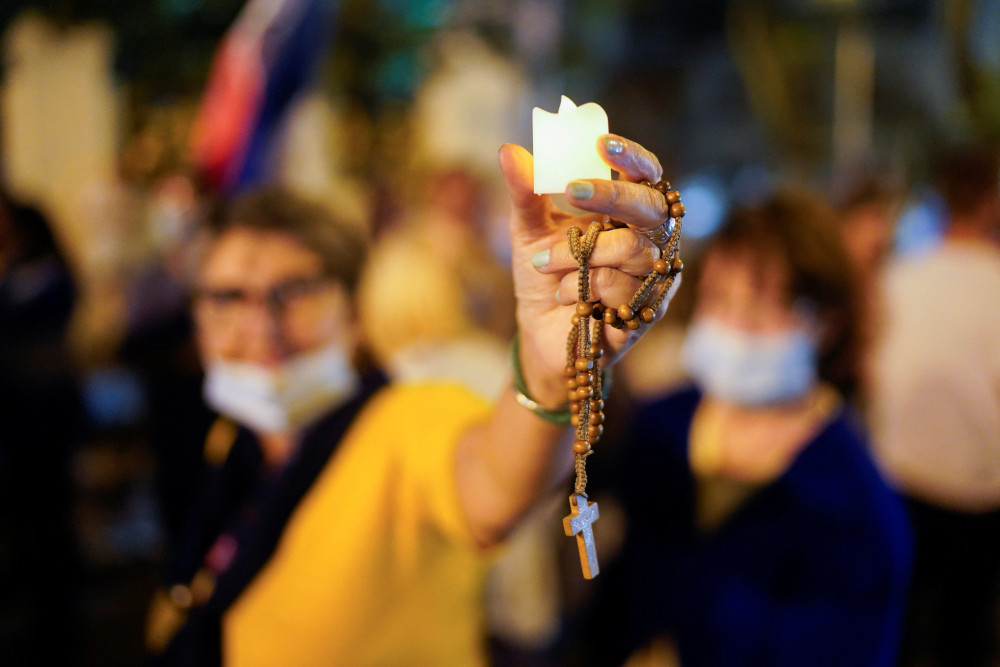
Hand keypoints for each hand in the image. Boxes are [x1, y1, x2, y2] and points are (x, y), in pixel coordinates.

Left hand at [498, 133, 681, 408]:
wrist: (539, 332)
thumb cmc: (541, 274)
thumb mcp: (526, 230)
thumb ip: (524, 192)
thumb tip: (508, 151)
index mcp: (624, 209)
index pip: (644, 173)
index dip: (632, 156)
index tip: (602, 145)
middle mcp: (647, 237)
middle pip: (651, 205)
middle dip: (612, 195)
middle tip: (572, 191)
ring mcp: (652, 274)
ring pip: (632, 249)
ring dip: (580, 254)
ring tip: (543, 264)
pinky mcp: (647, 309)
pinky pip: (621, 288)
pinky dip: (582, 289)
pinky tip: (563, 297)